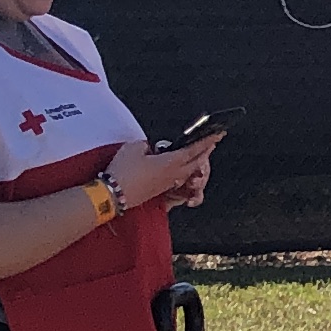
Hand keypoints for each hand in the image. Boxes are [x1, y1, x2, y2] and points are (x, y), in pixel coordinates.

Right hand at [108, 131, 223, 211]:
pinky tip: (179, 168)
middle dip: (206, 150)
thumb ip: (146, 145)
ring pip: (188, 171)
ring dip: (195, 161)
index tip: (218, 135)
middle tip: (213, 142)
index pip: (194, 150)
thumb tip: (149, 149)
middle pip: (196, 162)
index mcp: (171, 162)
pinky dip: (183, 170)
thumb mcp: (133, 148)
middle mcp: (173, 175)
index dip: (207, 141)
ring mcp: (167, 184)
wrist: (112, 195)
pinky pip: (177, 179)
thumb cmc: (123, 172)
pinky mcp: (160, 191)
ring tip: (199, 154)